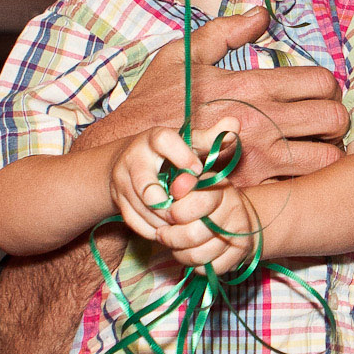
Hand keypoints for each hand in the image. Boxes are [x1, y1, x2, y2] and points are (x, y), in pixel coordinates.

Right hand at [97, 8, 346, 183]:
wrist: (133, 156)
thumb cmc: (155, 105)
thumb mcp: (183, 55)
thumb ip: (225, 31)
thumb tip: (261, 14)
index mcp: (252, 85)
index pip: (322, 82)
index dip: (328, 88)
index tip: (318, 95)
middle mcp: (263, 122)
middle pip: (335, 120)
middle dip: (336, 120)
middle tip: (324, 124)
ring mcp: (260, 159)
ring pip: (327, 158)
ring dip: (328, 152)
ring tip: (315, 150)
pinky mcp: (253, 189)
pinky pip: (300, 187)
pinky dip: (305, 181)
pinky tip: (294, 175)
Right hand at [111, 116, 260, 272]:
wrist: (129, 163)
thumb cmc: (169, 153)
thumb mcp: (188, 143)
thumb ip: (211, 138)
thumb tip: (234, 123)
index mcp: (153, 139)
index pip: (163, 141)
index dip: (182, 156)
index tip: (198, 170)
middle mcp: (133, 158)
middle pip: (147, 186)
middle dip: (170, 203)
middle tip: (187, 209)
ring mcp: (122, 181)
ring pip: (143, 208)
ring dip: (165, 220)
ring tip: (182, 222)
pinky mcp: (118, 200)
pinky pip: (135, 222)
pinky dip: (153, 230)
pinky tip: (169, 229)